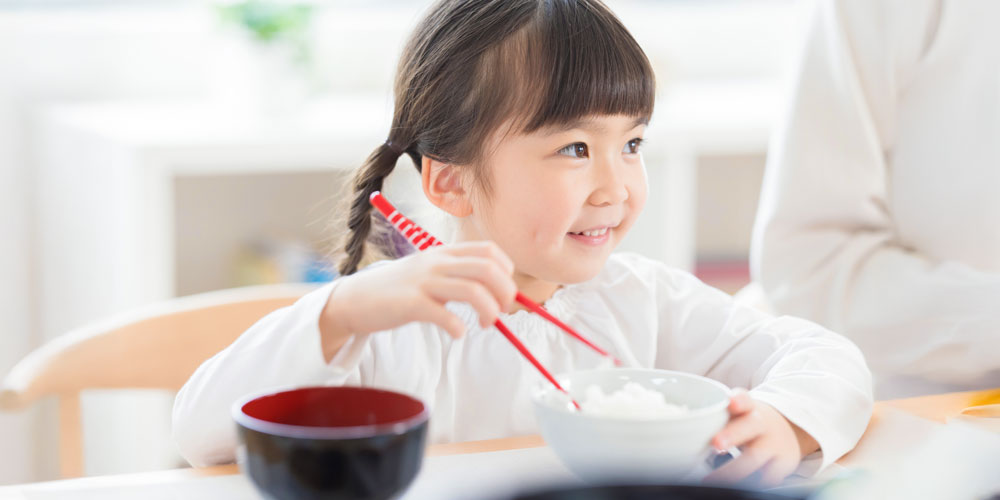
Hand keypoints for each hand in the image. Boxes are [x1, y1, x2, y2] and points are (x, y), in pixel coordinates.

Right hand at [319, 241, 517, 359]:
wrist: (355, 299)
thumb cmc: (398, 289)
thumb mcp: (429, 272)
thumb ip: (457, 275)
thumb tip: (495, 293)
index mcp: (444, 253)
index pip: (489, 251)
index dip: (507, 271)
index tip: (504, 292)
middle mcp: (436, 263)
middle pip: (488, 269)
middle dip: (505, 293)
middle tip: (502, 312)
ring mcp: (423, 282)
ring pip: (473, 290)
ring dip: (489, 311)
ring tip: (485, 324)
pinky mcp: (410, 304)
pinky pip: (445, 315)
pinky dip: (459, 327)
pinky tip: (457, 333)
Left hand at [705, 390, 818, 485]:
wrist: (783, 429)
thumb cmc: (746, 422)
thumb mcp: (734, 413)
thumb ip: (713, 417)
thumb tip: (679, 429)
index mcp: (746, 407)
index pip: (744, 398)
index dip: (738, 400)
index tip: (731, 402)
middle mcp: (761, 423)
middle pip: (749, 427)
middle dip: (733, 435)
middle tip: (716, 443)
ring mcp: (775, 443)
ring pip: (755, 457)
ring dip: (733, 470)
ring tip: (712, 480)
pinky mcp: (784, 463)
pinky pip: (767, 477)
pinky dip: (750, 483)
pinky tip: (735, 487)